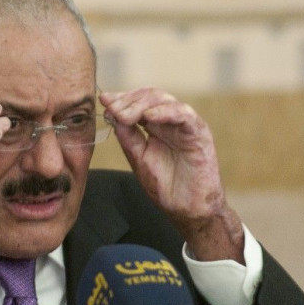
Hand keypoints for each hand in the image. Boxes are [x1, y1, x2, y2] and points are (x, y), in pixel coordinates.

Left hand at [100, 88, 243, 262]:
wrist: (186, 208)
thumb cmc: (165, 185)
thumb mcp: (138, 157)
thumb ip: (127, 136)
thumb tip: (112, 115)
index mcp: (156, 126)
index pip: (139, 101)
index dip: (121, 98)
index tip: (104, 99)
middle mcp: (171, 121)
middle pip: (149, 96)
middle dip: (128, 100)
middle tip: (112, 108)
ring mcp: (185, 125)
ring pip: (164, 100)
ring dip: (141, 104)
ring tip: (124, 115)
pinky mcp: (199, 133)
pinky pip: (184, 114)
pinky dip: (165, 112)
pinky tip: (148, 117)